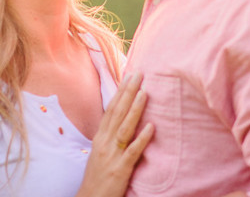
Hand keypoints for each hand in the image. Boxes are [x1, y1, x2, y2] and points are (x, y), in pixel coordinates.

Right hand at [75, 72, 153, 196]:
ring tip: (145, 92)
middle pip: (117, 113)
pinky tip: (151, 127)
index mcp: (100, 137)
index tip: (130, 76)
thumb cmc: (98, 176)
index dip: (121, 92)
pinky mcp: (120, 169)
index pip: (111, 109)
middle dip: (128, 92)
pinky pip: (133, 151)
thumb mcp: (101, 151)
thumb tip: (124, 119)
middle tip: (139, 74)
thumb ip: (111, 135)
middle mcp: (105, 142)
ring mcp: (112, 155)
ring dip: (135, 109)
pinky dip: (142, 138)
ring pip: (124, 127)